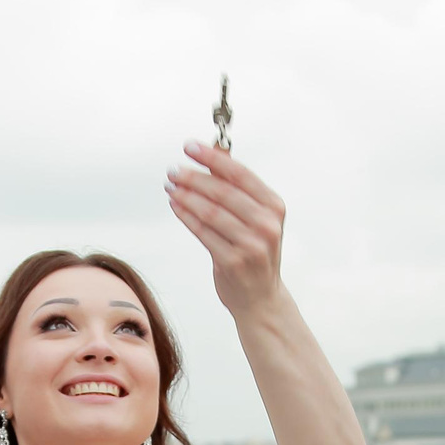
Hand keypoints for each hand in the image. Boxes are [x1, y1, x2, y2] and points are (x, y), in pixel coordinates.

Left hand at [166, 141, 287, 320]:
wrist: (261, 298)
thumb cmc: (255, 252)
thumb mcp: (256, 218)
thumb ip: (236, 188)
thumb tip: (214, 154)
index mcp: (274, 207)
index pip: (240, 174)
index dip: (212, 158)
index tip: (190, 147)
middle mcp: (266, 224)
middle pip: (223, 192)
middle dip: (193, 177)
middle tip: (173, 170)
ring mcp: (251, 244)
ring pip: (210, 212)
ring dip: (185, 196)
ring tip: (170, 186)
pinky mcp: (232, 261)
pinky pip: (202, 233)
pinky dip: (186, 216)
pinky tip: (175, 205)